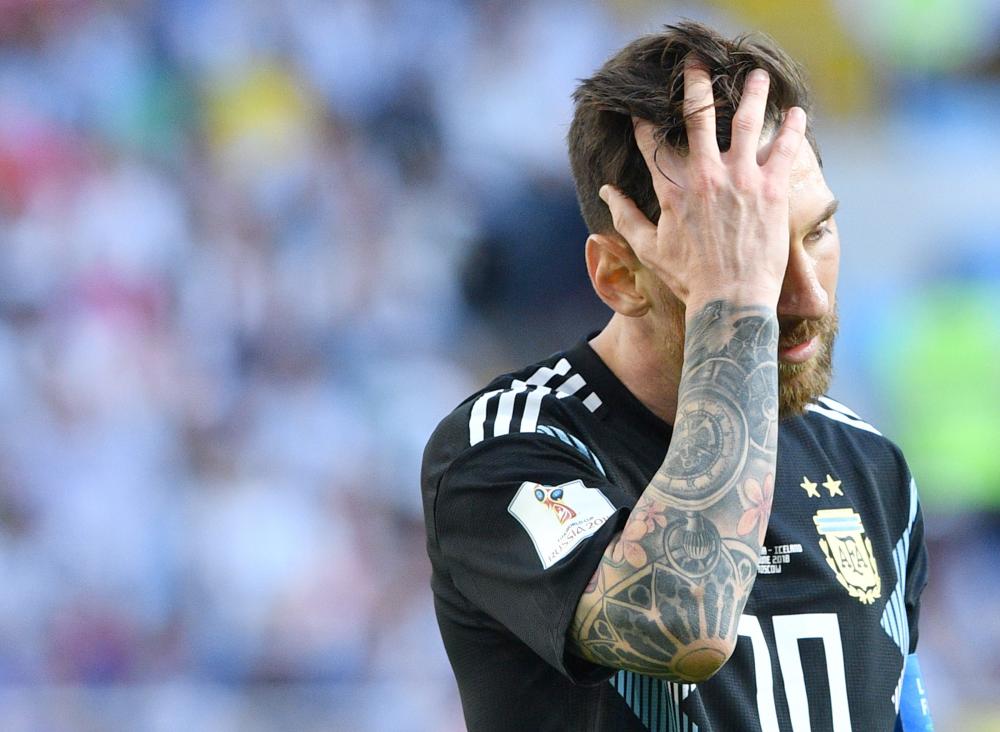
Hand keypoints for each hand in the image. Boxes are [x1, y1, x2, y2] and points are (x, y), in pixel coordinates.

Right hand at [599, 64, 806, 313]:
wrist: (730, 299)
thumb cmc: (689, 278)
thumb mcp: (649, 248)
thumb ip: (625, 217)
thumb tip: (604, 193)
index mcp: (673, 189)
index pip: (654, 144)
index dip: (646, 122)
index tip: (642, 107)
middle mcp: (706, 176)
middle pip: (697, 116)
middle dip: (695, 85)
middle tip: (697, 64)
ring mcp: (741, 179)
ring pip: (746, 121)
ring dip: (751, 94)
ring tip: (756, 75)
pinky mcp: (772, 189)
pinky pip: (784, 148)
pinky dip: (791, 128)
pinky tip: (797, 113)